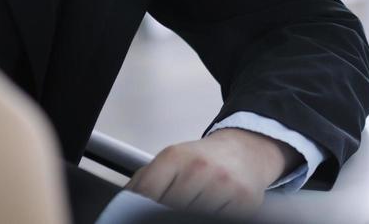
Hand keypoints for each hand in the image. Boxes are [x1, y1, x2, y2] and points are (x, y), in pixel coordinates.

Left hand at [127, 127, 296, 213]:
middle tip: (172, 211)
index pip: (146, 195)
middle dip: (167, 214)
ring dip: (191, 216)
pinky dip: (210, 218)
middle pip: (168, 210)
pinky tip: (211, 211)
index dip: (142, 209)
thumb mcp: (171, 161)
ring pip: (193, 217)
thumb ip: (143, 183)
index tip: (144, 213)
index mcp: (176, 157)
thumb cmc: (204, 160)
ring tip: (193, 208)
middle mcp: (201, 168)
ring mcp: (224, 186)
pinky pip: (217, 220)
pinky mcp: (244, 202)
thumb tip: (122, 207)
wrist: (245, 151)